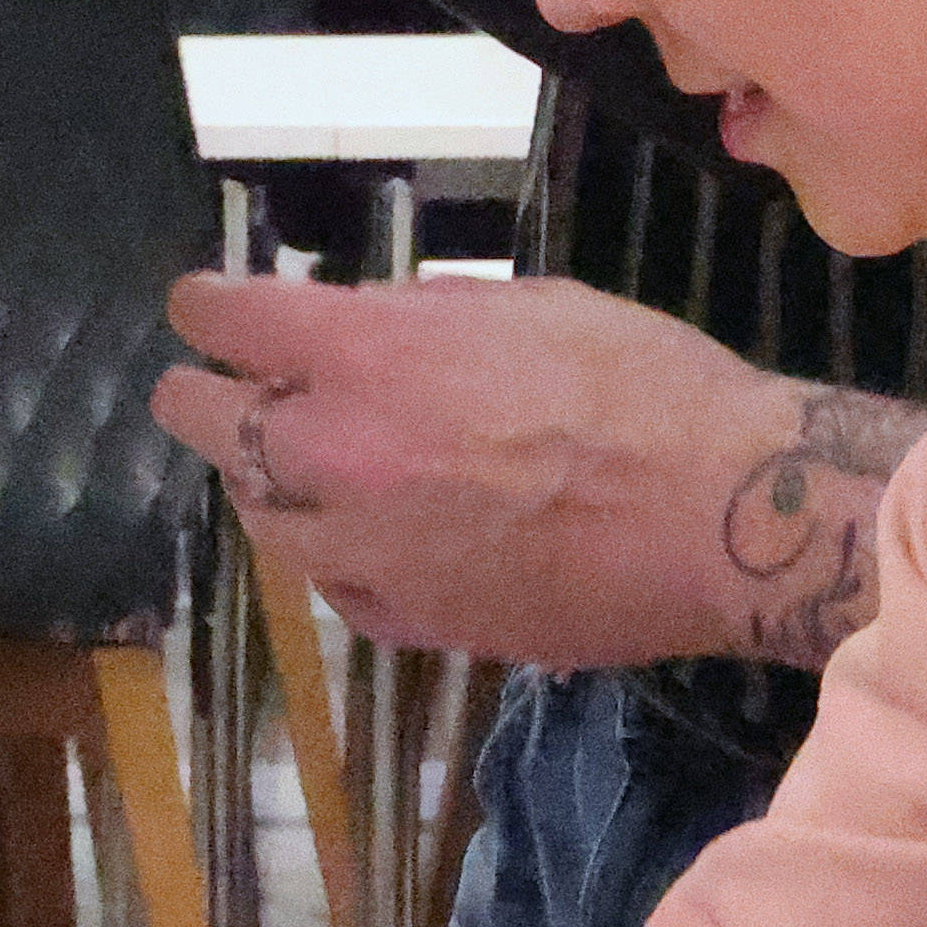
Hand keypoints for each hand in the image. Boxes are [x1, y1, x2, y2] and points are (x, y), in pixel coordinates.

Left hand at [152, 276, 926, 668]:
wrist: (724, 515)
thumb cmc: (644, 385)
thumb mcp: (527, 304)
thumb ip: (420, 315)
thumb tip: (366, 319)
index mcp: (366, 353)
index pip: (225, 321)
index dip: (206, 307)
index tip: (204, 307)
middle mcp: (340, 451)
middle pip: (206, 421)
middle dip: (201, 395)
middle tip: (210, 387)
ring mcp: (368, 547)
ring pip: (261, 516)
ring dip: (267, 482)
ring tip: (293, 465)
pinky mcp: (412, 621)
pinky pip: (335, 587)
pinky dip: (336, 557)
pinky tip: (365, 538)